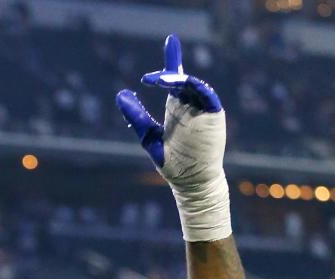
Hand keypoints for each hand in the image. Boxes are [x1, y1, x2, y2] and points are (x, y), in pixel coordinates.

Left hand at [114, 34, 224, 188]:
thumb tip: (120, 94)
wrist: (191, 182)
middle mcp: (191, 104)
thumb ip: (136, 116)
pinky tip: (182, 83)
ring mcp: (203, 109)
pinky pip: (208, 96)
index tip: (170, 40)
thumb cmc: (173, 162)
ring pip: (193, 85)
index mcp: (178, 106)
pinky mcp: (214, 116)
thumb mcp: (148, 136)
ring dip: (177, 80)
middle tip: (150, 78)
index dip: (172, 59)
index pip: (175, 78)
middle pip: (182, 78)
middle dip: (170, 70)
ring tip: (158, 81)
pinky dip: (197, 87)